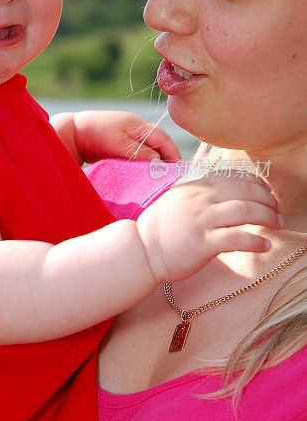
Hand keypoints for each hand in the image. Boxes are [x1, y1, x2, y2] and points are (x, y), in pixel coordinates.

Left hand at [51, 110, 180, 163]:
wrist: (74, 131)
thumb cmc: (95, 135)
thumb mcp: (118, 144)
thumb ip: (138, 152)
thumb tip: (158, 160)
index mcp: (138, 124)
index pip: (163, 138)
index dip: (172, 153)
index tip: (178, 169)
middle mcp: (136, 128)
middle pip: (159, 143)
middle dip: (167, 157)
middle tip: (172, 176)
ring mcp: (129, 135)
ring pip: (149, 148)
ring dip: (157, 160)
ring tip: (162, 176)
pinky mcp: (121, 143)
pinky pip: (139, 152)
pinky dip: (145, 160)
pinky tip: (146, 171)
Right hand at [136, 173, 281, 282]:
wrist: (141, 249)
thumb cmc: (160, 226)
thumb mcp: (177, 196)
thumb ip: (197, 185)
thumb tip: (214, 171)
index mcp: (197, 186)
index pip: (236, 177)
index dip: (259, 184)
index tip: (269, 194)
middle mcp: (201, 199)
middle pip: (246, 191)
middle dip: (269, 200)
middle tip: (278, 211)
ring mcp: (202, 220)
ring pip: (245, 210)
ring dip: (267, 217)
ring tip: (277, 225)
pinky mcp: (203, 243)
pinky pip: (237, 238)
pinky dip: (256, 241)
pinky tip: (264, 245)